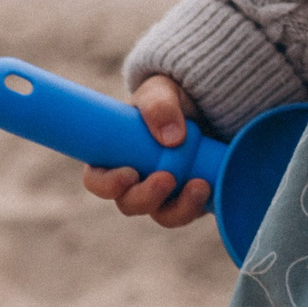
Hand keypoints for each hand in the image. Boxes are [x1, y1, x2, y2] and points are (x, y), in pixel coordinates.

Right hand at [80, 74, 212, 227]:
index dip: (107, 185)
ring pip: (163, 214)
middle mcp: (136, 181)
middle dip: (146, 197)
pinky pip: (190, 211)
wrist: (205, 104)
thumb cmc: (169, 98)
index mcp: (115, 158)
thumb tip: (172, 138)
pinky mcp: (189, 196)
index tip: (129, 174)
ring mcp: (163, 193)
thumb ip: (159, 107)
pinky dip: (198, 204)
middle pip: (130, 204)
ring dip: (179, 207)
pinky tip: (209, 187)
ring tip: (199, 185)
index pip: (97, 181)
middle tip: (167, 178)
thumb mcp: (160, 92)